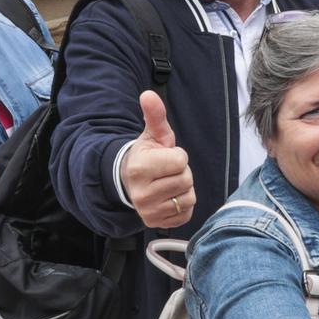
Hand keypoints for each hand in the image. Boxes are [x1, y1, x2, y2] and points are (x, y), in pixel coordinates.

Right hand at [120, 90, 195, 228]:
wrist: (130, 182)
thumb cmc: (146, 155)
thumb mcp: (152, 135)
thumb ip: (155, 115)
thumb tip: (148, 94)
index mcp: (139, 168)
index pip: (180, 161)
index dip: (177, 156)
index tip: (165, 156)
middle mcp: (141, 194)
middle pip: (186, 179)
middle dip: (181, 172)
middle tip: (166, 171)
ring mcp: (149, 212)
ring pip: (189, 197)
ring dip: (184, 188)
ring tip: (167, 182)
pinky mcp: (157, 224)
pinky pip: (186, 213)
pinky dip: (183, 204)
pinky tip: (169, 196)